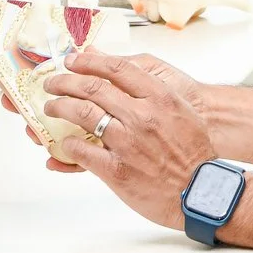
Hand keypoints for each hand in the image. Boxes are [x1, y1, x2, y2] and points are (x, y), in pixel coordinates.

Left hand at [39, 50, 216, 230]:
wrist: (201, 191)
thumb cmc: (193, 151)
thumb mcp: (179, 109)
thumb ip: (152, 88)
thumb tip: (123, 69)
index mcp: (159, 97)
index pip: (116, 68)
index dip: (88, 62)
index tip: (72, 61)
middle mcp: (142, 116)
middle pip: (93, 88)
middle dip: (66, 82)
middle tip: (53, 84)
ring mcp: (128, 143)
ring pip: (82, 115)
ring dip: (60, 108)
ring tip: (51, 108)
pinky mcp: (117, 170)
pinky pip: (83, 151)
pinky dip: (68, 145)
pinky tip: (64, 143)